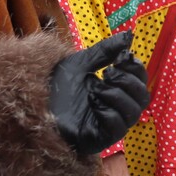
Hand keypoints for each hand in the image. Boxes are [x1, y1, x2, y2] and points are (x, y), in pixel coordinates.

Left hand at [49, 32, 149, 155]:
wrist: (32, 105)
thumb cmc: (56, 87)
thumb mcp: (82, 63)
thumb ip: (105, 51)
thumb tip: (128, 36)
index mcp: (117, 91)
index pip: (141, 82)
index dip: (137, 69)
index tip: (122, 57)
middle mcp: (118, 109)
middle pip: (143, 98)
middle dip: (128, 81)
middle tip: (108, 72)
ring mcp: (111, 125)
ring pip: (134, 113)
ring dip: (117, 95)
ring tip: (95, 87)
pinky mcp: (101, 139)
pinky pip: (118, 128)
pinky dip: (108, 112)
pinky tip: (92, 101)